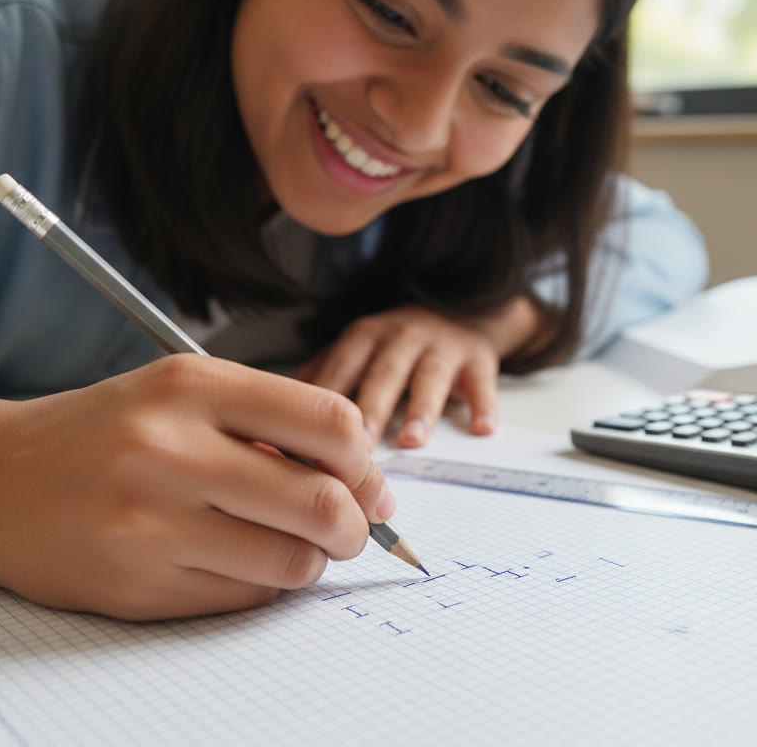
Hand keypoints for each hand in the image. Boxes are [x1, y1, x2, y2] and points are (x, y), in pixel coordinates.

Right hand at [0, 355, 393, 620]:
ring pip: (290, 562)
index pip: (331, 424)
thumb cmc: (100, 434)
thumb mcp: (179, 393)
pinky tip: (236, 561)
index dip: (367, 464)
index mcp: (191, 385)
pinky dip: (261, 585)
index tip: (367, 483)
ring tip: (287, 546)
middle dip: (355, 527)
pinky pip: (243, 597)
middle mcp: (171, 449)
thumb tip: (367, 481)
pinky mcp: (137, 585)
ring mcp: (151, 523)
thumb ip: (269, 421)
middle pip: (322, 504)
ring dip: (309, 562)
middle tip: (348, 529)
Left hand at [296, 298, 541, 447]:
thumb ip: (323, 376)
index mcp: (364, 337)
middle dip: (370, 407)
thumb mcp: (357, 348)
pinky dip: (484, 404)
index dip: (325, 402)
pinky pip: (481, 382)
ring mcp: (441, 347)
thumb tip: (273, 413)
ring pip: (429, 377)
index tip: (309, 438)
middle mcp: (401, 337)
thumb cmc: (398, 342)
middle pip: (383, 373)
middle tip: (358, 447)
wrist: (460, 310)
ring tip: (412, 440)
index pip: (341, 368)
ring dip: (421, 408)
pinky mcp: (477, 359)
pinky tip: (482, 428)